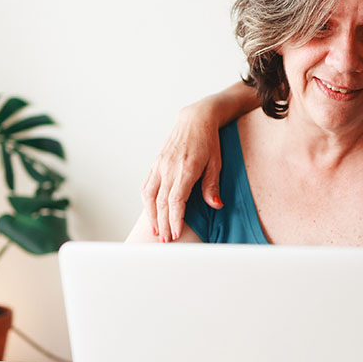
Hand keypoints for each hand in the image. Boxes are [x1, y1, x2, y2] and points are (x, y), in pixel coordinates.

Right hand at [140, 104, 222, 241]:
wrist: (195, 119)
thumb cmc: (208, 141)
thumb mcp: (216, 163)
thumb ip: (212, 186)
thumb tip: (216, 205)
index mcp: (186, 168)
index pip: (176, 200)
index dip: (174, 219)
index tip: (175, 233)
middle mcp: (169, 167)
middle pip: (162, 202)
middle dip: (163, 224)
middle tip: (165, 241)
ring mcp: (160, 165)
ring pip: (149, 195)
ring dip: (151, 215)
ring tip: (155, 231)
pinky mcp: (155, 163)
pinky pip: (146, 185)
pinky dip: (146, 201)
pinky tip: (150, 212)